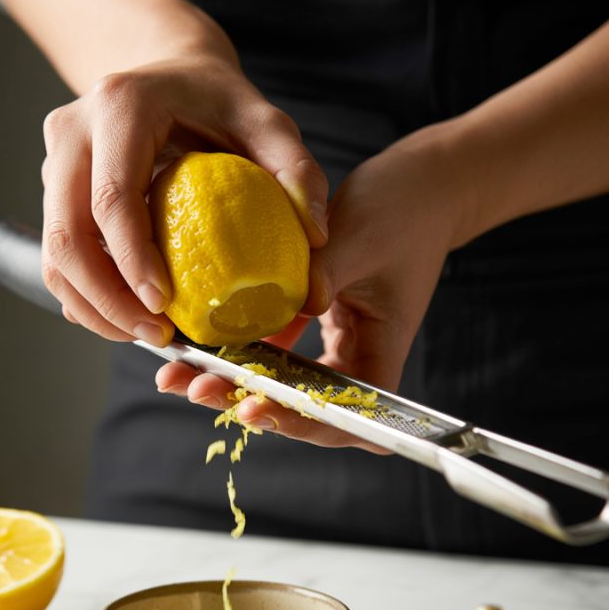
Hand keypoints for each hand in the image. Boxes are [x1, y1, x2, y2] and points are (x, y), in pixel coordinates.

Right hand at [40, 51, 328, 343]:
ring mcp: (55, 161)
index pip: (112, 198)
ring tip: (146, 336)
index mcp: (120, 107)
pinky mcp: (53, 190)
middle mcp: (73, 131)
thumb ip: (296, 170)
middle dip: (107, 300)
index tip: (164, 307)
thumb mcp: (268, 121)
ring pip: (54, 253)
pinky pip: (57, 257)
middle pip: (67, 235)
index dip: (132, 261)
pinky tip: (128, 319)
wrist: (169, 73)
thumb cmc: (221, 102)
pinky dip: (87, 297)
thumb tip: (316, 236)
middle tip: (157, 336)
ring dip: (93, 307)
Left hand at [156, 123, 469, 449]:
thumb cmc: (406, 208)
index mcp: (381, 351)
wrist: (422, 184)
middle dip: (254, 406)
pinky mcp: (314, 318)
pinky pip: (275, 348)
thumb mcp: (360, 237)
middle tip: (201, 391)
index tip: (262, 409)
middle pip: (308, 408)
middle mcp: (357, 357)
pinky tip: (199, 346)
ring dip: (238, 384)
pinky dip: (241, 350)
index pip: (349, 414)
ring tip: (186, 378)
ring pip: (285, 382)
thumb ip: (325, 273)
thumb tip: (295, 305)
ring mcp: (334, 342)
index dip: (308, 425)